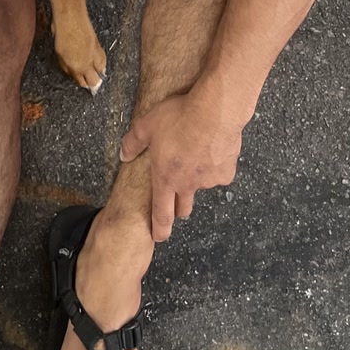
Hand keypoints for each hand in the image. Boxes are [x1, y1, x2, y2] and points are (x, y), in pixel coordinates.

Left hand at [118, 83, 244, 241]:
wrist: (214, 112)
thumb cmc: (178, 118)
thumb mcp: (147, 125)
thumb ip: (133, 142)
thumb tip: (123, 155)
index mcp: (165, 178)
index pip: (161, 212)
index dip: (159, 227)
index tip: (159, 237)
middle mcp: (187, 184)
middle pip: (183, 206)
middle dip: (179, 209)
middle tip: (177, 204)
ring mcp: (208, 181)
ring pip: (201, 185)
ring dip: (198, 177)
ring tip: (196, 153)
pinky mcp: (226, 173)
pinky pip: (219, 172)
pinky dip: (216, 164)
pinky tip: (213, 147)